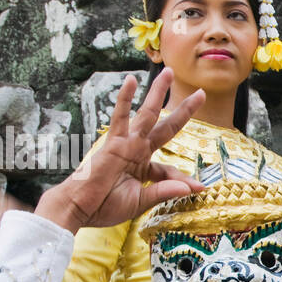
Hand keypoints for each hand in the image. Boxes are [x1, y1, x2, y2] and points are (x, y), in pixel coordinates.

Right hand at [35, 69, 205, 233]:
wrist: (80, 208)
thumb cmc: (105, 206)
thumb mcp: (142, 201)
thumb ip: (165, 191)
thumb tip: (192, 188)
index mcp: (143, 166)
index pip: (168, 168)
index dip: (184, 179)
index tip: (199, 187)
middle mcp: (137, 150)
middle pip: (166, 126)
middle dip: (183, 110)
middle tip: (200, 93)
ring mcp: (126, 143)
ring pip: (147, 114)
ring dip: (158, 93)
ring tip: (169, 73)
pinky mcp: (113, 142)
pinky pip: (120, 117)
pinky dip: (125, 99)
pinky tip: (131, 80)